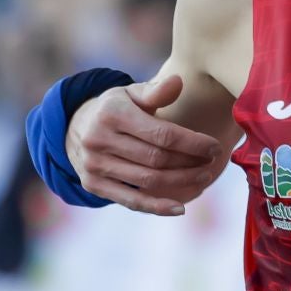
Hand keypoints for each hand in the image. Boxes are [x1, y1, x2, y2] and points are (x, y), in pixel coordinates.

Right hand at [66, 74, 227, 216]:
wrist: (75, 128)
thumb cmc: (115, 108)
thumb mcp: (131, 93)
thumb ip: (155, 91)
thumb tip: (179, 82)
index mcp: (112, 114)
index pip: (162, 134)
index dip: (192, 143)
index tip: (215, 147)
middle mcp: (99, 140)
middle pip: (157, 159)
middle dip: (190, 162)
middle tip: (212, 162)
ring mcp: (94, 165)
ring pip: (148, 180)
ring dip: (181, 181)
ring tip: (203, 176)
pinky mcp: (93, 186)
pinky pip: (131, 201)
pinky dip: (157, 207)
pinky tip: (180, 208)